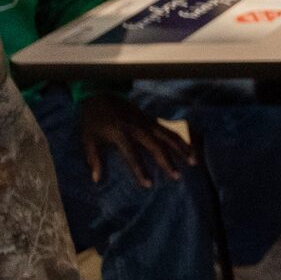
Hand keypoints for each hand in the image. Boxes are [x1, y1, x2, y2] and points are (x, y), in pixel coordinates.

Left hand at [76, 91, 193, 185]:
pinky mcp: (151, 119)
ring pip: (168, 136)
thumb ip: (93, 159)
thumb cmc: (93, 120)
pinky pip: (169, 130)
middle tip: (176, 176)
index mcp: (120, 133)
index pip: (132, 154)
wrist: (101, 94)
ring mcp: (147, 122)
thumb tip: (96, 179)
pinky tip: (190, 149)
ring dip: (181, 149)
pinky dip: (181, 139)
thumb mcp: (88, 139)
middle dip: (167, 162)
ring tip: (193, 162)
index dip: (140, 170)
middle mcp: (137, 127)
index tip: (148, 184)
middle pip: (156, 146)